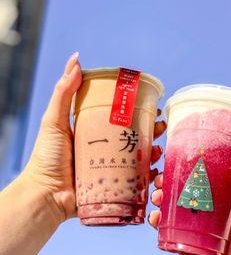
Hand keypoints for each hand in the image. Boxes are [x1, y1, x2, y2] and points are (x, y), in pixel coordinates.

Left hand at [23, 53, 165, 223]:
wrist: (45, 195)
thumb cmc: (47, 157)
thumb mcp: (55, 121)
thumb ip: (63, 92)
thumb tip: (76, 59)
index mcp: (93, 134)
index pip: (119, 120)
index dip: (136, 112)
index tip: (150, 105)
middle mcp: (104, 150)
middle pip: (133, 138)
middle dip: (150, 131)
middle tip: (161, 126)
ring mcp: (110, 169)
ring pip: (138, 159)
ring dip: (153, 152)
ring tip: (159, 149)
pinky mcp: (114, 187)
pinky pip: (136, 181)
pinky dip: (148, 176)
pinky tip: (155, 170)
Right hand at [150, 138, 230, 254]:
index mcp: (214, 200)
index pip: (192, 178)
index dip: (179, 168)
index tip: (170, 159)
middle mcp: (200, 212)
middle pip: (175, 192)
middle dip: (163, 184)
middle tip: (158, 180)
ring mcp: (189, 229)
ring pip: (166, 209)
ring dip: (156, 200)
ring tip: (156, 198)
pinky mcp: (180, 245)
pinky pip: (163, 231)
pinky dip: (155, 222)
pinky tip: (154, 217)